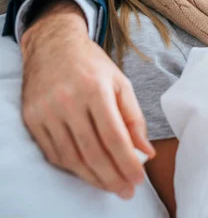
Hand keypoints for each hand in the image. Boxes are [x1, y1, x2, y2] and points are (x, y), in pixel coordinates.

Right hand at [20, 0, 154, 198]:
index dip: (127, 162)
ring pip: (72, 158)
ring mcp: (47, 111)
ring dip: (93, 178)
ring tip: (110, 186)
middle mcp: (68, 100)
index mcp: (95, 88)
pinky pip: (54, 153)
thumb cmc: (91, 64)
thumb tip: (145, 151)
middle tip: (126, 191)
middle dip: (112, 177)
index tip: (139, 179)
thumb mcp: (119, 82)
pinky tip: (88, 172)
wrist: (53, 45)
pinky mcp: (32, 119)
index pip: (113, 136)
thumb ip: (133, 117)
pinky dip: (72, 167)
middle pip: (92, 151)